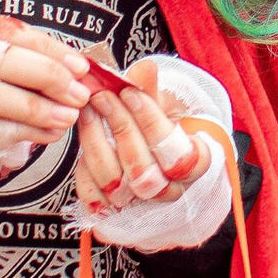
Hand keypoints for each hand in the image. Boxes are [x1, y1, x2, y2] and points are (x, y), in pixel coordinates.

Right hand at [0, 16, 91, 161]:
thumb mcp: (12, 74)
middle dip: (45, 75)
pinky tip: (49, 134)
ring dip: (37, 108)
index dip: (47, 48)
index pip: (8, 32)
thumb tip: (82, 73)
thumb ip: (41, 66)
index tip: (80, 67)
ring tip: (67, 117)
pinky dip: (25, 133)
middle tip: (78, 94)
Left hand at [73, 59, 213, 217]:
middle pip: (144, 169)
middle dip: (120, 127)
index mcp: (194, 164)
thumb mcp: (162, 104)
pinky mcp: (110, 209)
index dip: (153, 124)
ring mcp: (139, 202)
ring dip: (96, 140)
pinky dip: (83, 166)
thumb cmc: (158, 126)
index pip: (179, 154)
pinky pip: (92, 195)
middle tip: (103, 95)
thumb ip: (152, 89)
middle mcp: (169, 189)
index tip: (131, 93)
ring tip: (87, 109)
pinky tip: (84, 137)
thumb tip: (144, 68)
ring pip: (114, 181)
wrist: (146, 148)